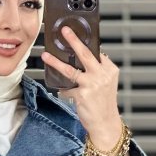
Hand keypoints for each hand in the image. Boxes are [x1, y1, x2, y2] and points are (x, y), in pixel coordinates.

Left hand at [41, 26, 122, 150]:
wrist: (105, 124)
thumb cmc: (104, 104)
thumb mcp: (106, 84)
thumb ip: (97, 71)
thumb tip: (80, 61)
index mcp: (110, 70)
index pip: (96, 54)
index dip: (85, 44)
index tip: (74, 34)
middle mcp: (102, 75)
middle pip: (85, 53)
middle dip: (74, 40)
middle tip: (65, 30)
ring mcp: (92, 84)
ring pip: (70, 70)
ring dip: (56, 62)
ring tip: (46, 56)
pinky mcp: (82, 94)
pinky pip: (67, 90)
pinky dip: (65, 92)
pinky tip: (67, 94)